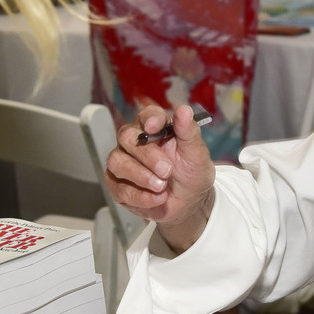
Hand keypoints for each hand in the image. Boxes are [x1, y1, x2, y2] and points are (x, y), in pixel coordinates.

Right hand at [103, 104, 216, 252]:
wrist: (189, 203)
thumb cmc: (191, 174)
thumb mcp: (196, 154)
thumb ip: (189, 132)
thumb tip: (184, 110)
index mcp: (155, 129)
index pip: (146, 115)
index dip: (149, 119)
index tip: (155, 126)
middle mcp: (135, 142)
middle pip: (127, 137)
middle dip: (147, 155)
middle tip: (166, 170)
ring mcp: (123, 162)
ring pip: (117, 162)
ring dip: (141, 177)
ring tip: (162, 187)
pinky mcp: (117, 185)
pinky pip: (118, 188)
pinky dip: (140, 196)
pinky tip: (157, 198)